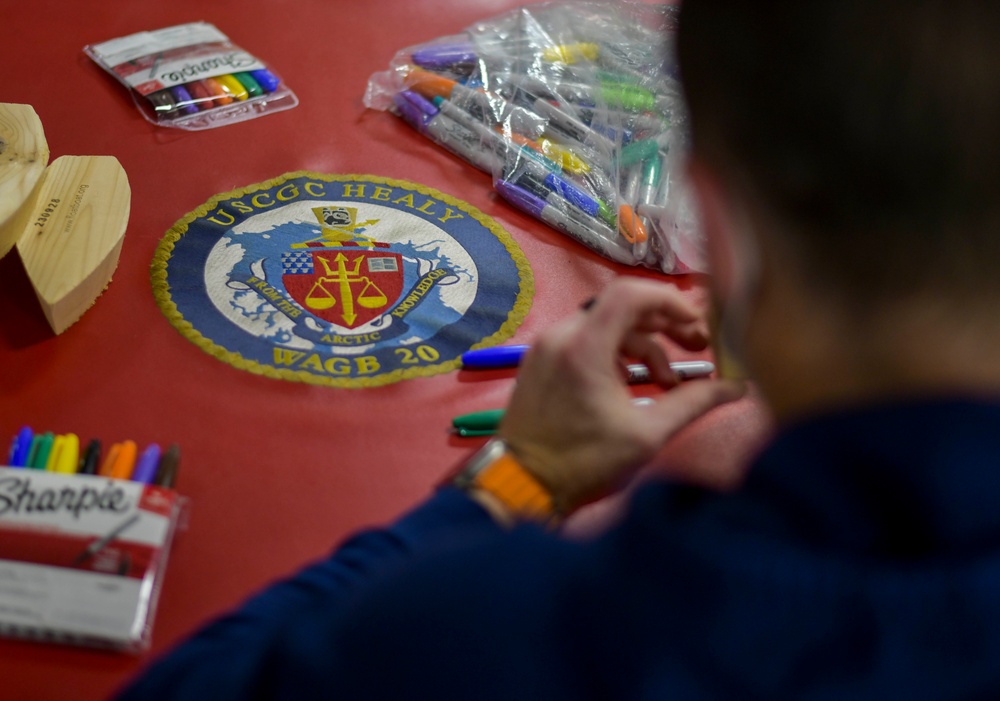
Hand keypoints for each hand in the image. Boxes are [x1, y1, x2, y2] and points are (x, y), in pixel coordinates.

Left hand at [498, 276, 744, 515]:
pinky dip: (615, 353)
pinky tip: (633, 384)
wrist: (521, 486)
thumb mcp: (647, 435)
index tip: (698, 325)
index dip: (671, 301)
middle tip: (697, 347)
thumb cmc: (583, 464)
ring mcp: (547, 347)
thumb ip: (693, 402)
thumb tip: (736, 386)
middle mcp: (560, 335)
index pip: (631, 294)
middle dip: (664, 324)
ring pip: (606, 325)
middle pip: (622, 307)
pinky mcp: (541, 361)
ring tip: (668, 383)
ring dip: (643, 344)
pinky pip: (586, 340)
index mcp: (583, 347)